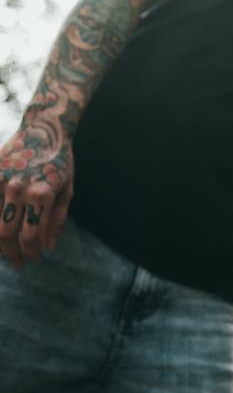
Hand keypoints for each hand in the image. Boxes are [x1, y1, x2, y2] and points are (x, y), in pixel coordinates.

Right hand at [0, 122, 73, 268]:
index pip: (31, 236)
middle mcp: (18, 188)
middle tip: (18, 264)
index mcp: (42, 193)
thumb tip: (47, 247)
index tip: (34, 260)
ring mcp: (0, 180)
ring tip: (6, 252)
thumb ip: (56, 220)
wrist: (43, 128)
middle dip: (12, 254)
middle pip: (6, 233)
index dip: (31, 254)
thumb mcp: (67, 190)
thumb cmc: (59, 162)